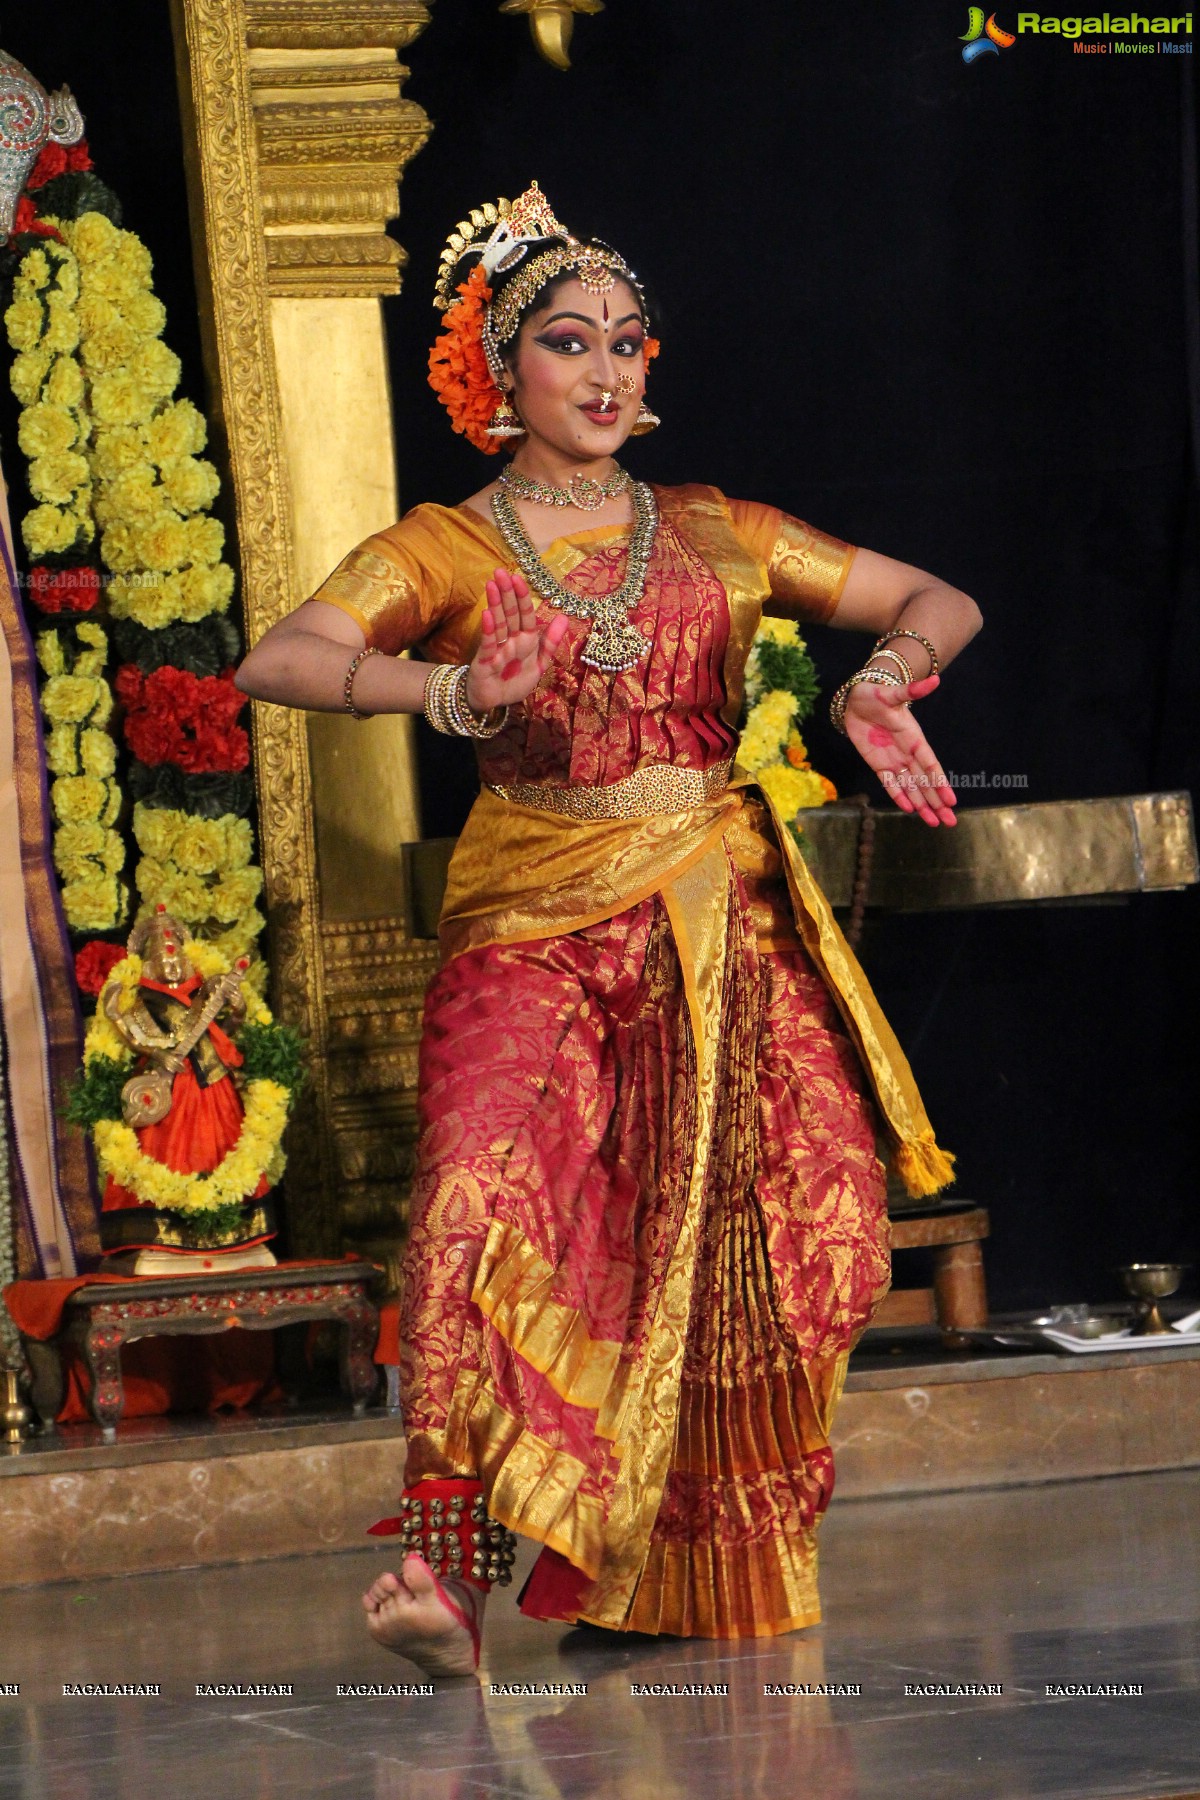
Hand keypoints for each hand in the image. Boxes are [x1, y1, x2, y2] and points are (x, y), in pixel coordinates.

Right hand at [465, 568, 568, 712]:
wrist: (494, 702)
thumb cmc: (514, 681)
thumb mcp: (539, 664)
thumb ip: (551, 643)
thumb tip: (564, 617)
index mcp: (526, 639)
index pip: (525, 614)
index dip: (523, 596)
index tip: (518, 577)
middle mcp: (511, 640)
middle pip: (510, 613)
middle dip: (506, 593)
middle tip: (500, 571)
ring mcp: (496, 649)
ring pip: (498, 623)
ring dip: (495, 604)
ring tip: (492, 584)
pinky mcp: (485, 661)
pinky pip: (488, 644)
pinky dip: (488, 630)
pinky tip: (487, 614)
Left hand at [843, 673, 957, 825]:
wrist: (857, 699)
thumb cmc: (876, 694)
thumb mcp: (892, 693)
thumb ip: (912, 691)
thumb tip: (934, 680)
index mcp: (914, 738)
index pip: (930, 765)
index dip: (939, 782)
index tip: (951, 800)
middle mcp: (907, 753)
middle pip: (924, 782)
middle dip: (936, 802)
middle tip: (950, 822)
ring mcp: (893, 760)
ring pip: (910, 787)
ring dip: (921, 804)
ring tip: (933, 822)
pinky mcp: (879, 764)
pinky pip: (890, 784)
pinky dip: (899, 796)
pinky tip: (909, 810)